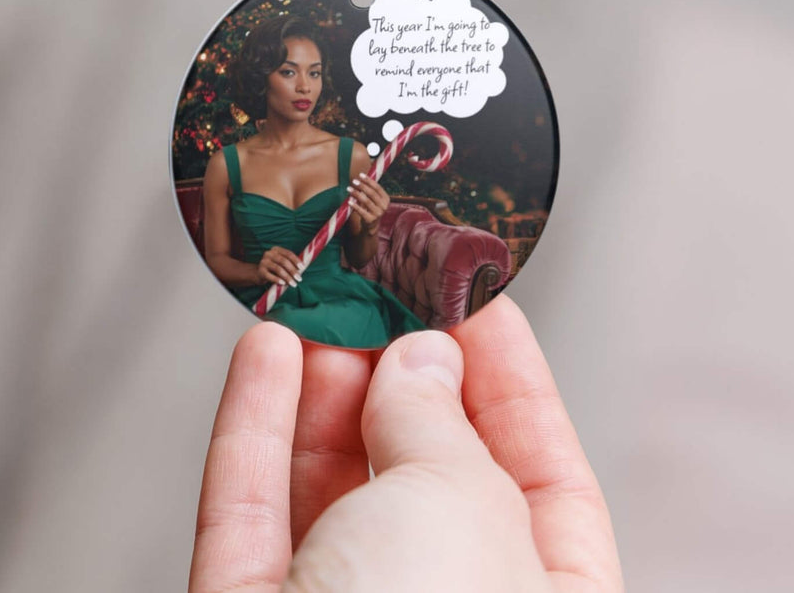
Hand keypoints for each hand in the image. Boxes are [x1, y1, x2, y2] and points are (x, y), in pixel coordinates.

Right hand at [189, 296, 623, 592]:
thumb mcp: (462, 508)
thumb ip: (435, 420)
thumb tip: (417, 365)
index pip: (542, 476)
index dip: (509, 379)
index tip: (472, 294)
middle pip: (424, 472)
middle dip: (399, 372)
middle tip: (378, 282)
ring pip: (330, 485)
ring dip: (321, 386)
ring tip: (319, 300)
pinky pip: (250, 511)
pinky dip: (254, 424)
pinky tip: (266, 352)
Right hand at [258, 246, 303, 288]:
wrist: (259, 274)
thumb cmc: (274, 269)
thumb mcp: (281, 263)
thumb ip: (290, 263)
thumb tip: (303, 268)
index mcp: (276, 249)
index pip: (288, 253)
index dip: (296, 260)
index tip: (302, 268)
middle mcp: (269, 254)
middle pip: (284, 261)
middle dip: (293, 270)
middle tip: (299, 279)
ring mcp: (264, 262)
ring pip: (278, 269)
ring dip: (287, 277)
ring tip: (293, 284)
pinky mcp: (260, 271)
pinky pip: (270, 276)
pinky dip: (277, 280)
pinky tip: (283, 283)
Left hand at [346, 170, 388, 233]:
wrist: (371, 225)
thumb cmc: (371, 208)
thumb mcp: (374, 199)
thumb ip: (370, 190)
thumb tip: (361, 176)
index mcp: (386, 199)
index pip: (377, 187)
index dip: (369, 180)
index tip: (360, 175)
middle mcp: (384, 206)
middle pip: (372, 193)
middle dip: (362, 186)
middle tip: (354, 181)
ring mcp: (378, 214)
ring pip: (366, 201)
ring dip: (356, 194)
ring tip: (349, 188)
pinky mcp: (370, 220)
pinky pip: (361, 211)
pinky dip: (355, 205)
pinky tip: (349, 201)